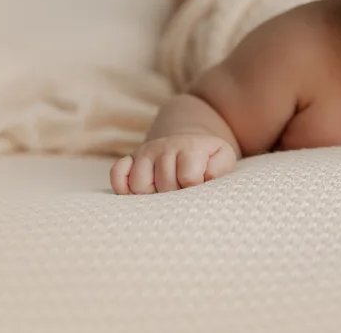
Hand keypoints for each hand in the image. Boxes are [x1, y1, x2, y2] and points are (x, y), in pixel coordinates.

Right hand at [110, 134, 236, 194]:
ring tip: (163, 195)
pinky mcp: (130, 159)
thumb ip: (219, 168)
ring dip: (150, 195)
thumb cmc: (207, 158)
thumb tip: (205, 178)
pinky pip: (117, 173)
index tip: (199, 188)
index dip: (194, 189)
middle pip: (163, 184)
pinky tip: (135, 194)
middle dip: (174, 196)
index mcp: (190, 147)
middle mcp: (165, 147)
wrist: (189, 143)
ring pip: (139, 183)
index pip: (188, 178)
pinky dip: (121, 187)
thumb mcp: (223, 158)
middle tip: (181, 195)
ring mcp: (145, 153)